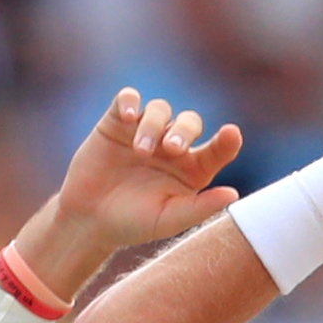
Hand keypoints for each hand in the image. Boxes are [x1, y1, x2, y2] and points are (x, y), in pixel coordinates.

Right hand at [22, 89, 246, 282]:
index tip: (231, 134)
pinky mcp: (117, 122)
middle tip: (171, 149)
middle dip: (184, 131)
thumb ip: (199, 208)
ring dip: (154, 126)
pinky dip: (129, 101)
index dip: (226, 141)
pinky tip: (128, 116)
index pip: (217, 149)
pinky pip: (127, 98)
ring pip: (160, 109)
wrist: (89, 220)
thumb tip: (233, 194)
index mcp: (192, 169)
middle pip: (189, 122)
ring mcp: (144, 131)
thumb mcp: (168, 220)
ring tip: (140, 150)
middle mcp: (172, 146)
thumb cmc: (133, 224)